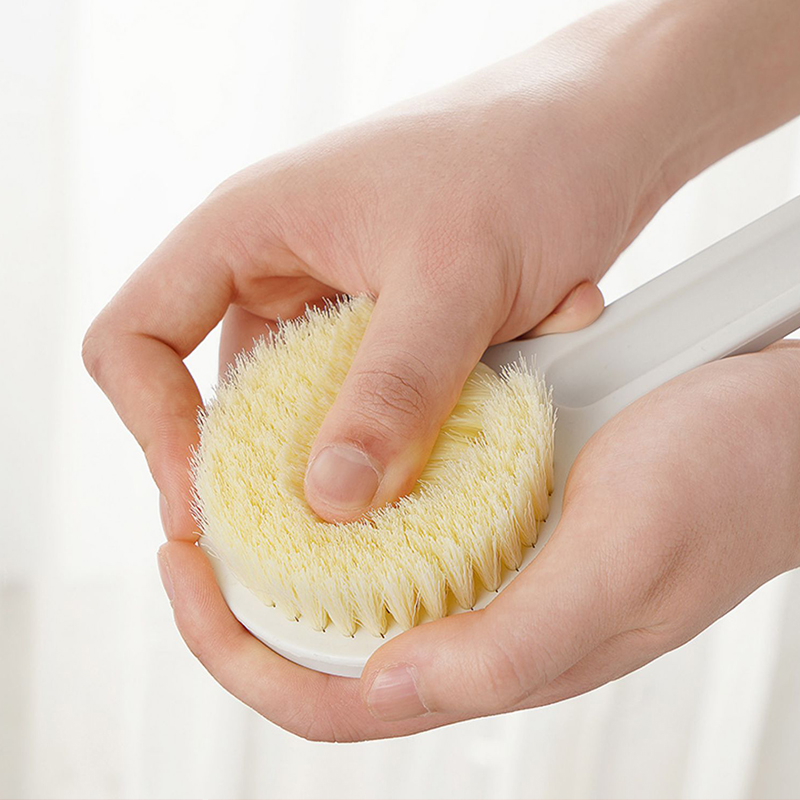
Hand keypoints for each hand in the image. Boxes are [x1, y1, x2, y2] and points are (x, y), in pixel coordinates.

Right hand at [81, 3, 698, 537]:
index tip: (204, 506)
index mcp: (247, 232)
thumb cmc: (525, 161)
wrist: (603, 133)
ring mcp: (333, 309)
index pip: (135, 340)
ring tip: (430, 460)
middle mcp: (277, 275)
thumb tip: (330, 500)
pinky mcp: (388, 337)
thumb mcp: (456, 278)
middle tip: (318, 536)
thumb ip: (394, 389)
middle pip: (220, 399)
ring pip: (305, 415)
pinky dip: (410, 431)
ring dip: (359, 452)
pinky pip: (368, 408)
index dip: (150, 429)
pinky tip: (479, 416)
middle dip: (262, 473)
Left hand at [156, 342, 799, 739]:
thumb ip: (514, 643)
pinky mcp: (505, 506)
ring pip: (359, 576)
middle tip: (191, 514)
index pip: (334, 699)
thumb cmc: (723, 484)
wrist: (775, 422)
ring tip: (236, 478)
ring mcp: (492, 559)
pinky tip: (335, 440)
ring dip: (289, 538)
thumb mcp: (623, 560)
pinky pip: (406, 512)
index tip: (183, 571)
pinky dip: (354, 487)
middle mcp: (484, 615)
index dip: (240, 652)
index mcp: (503, 655)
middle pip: (328, 641)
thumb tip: (388, 690)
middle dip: (241, 592)